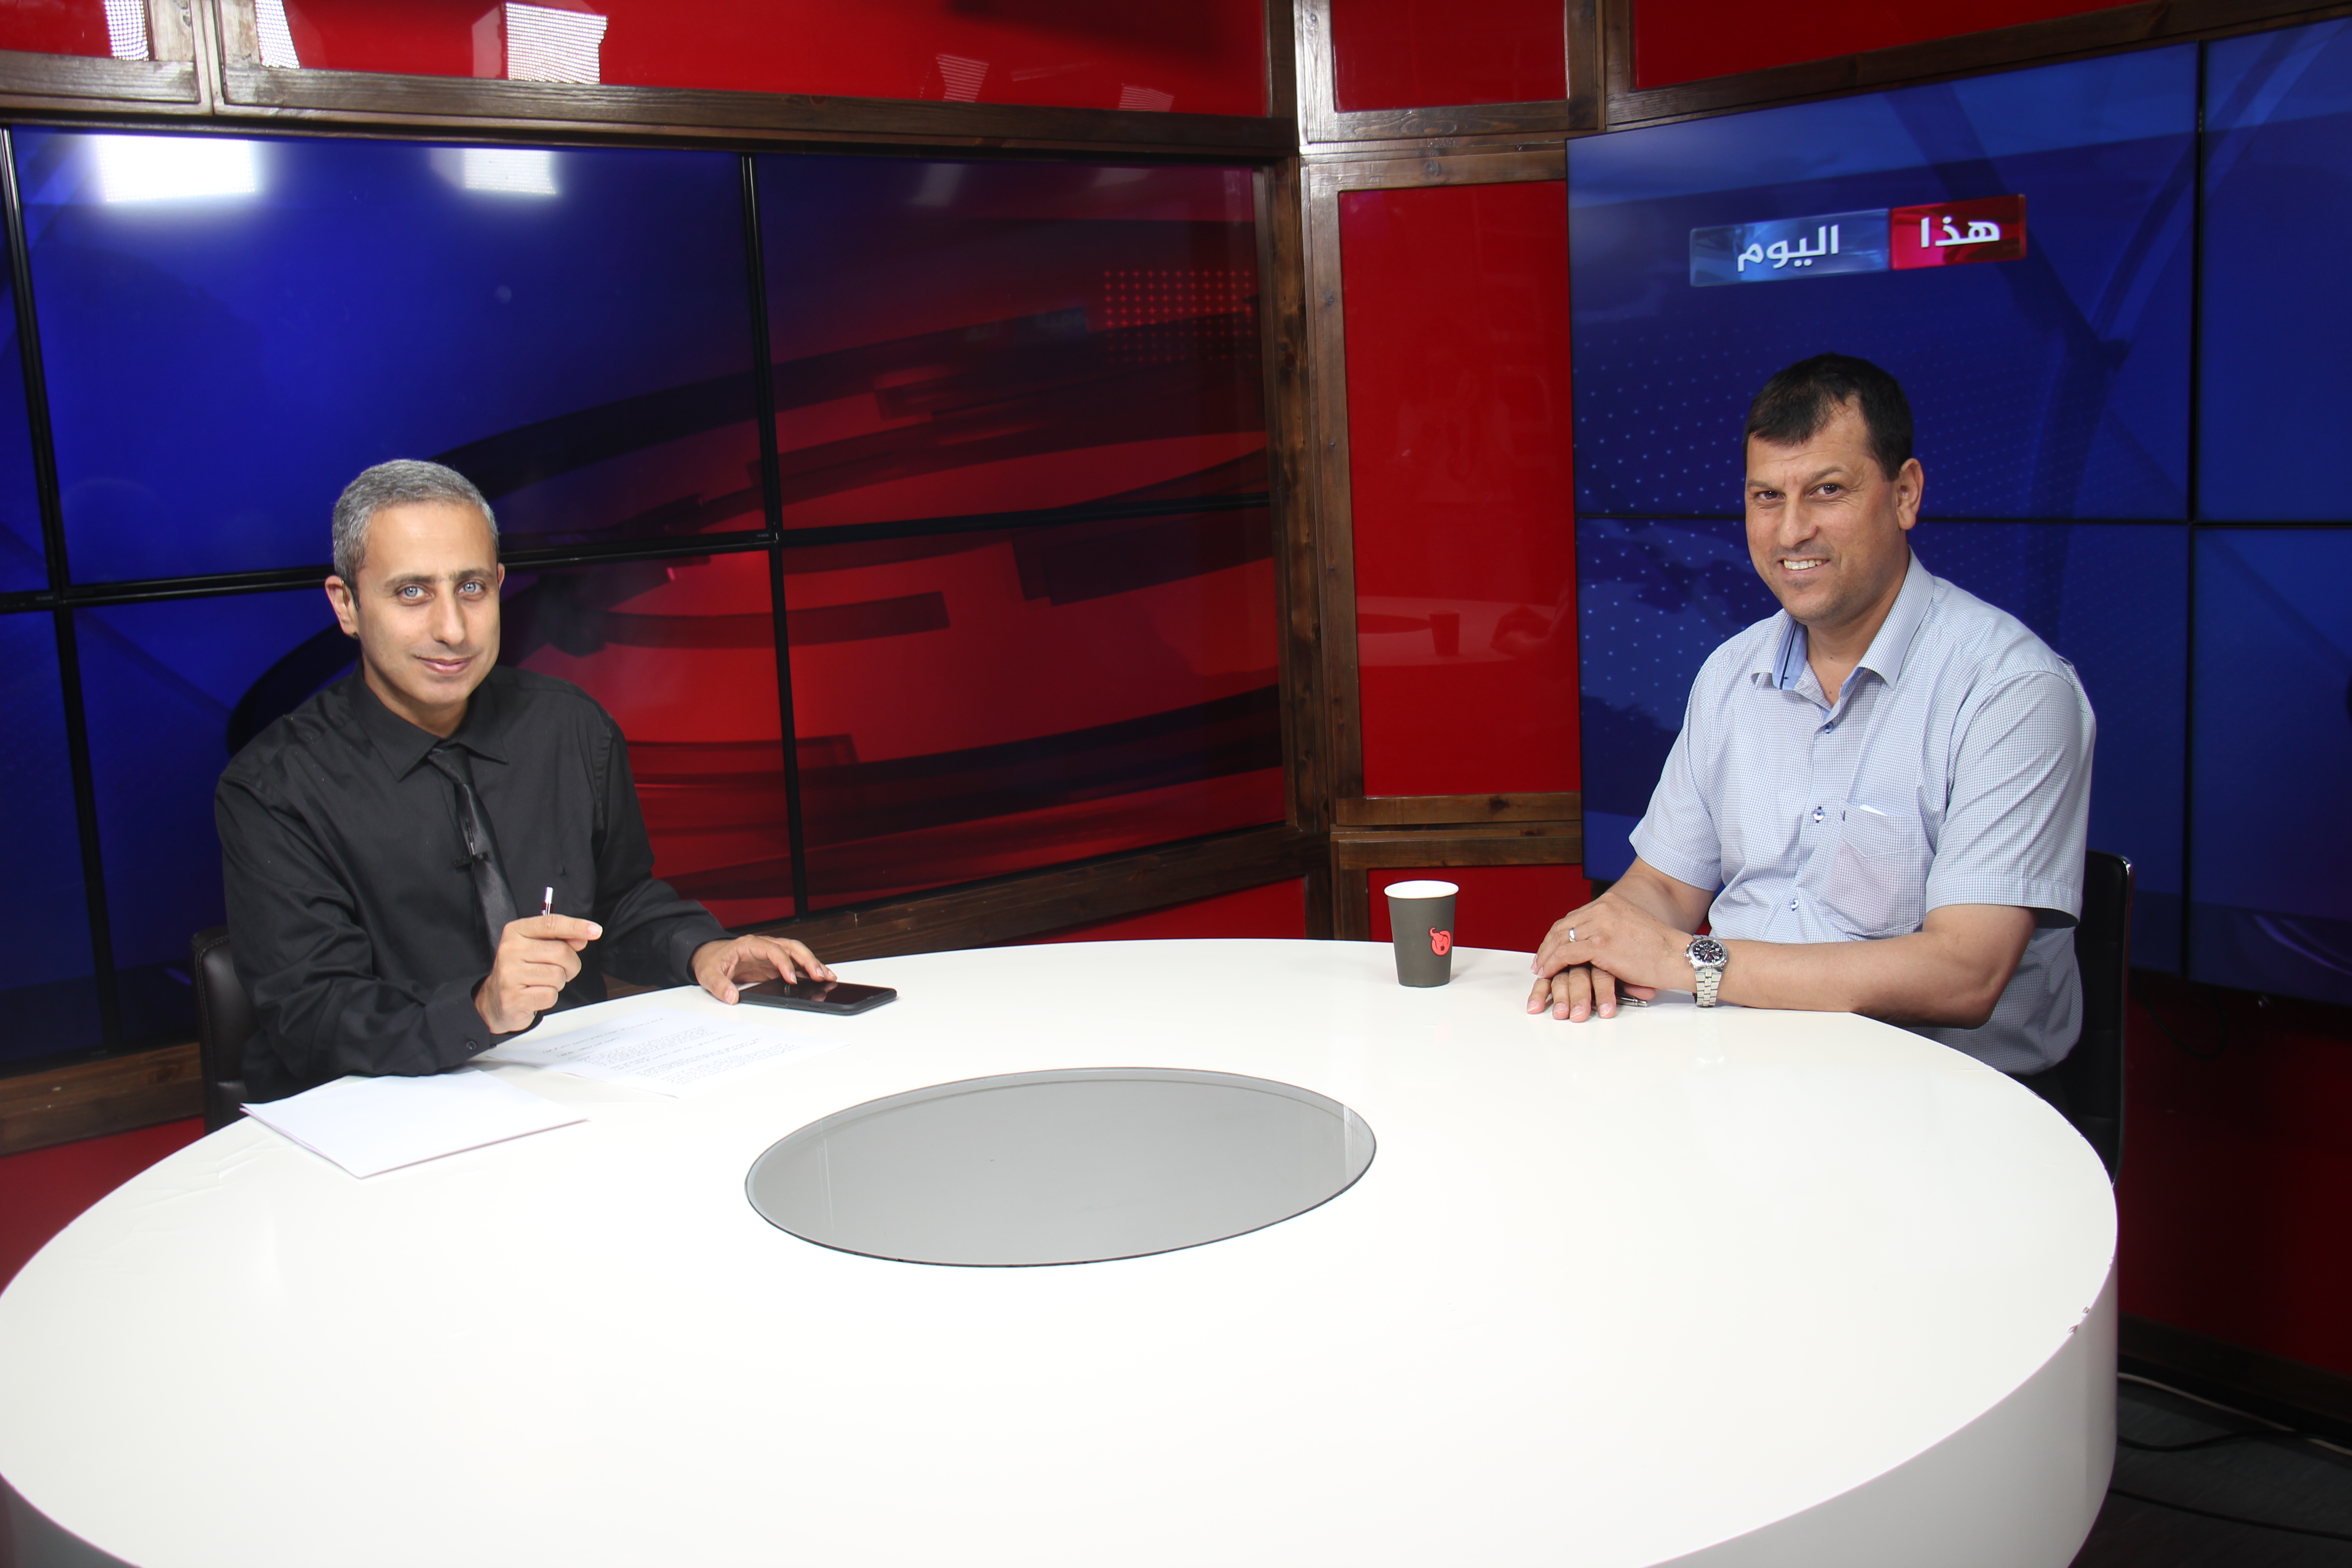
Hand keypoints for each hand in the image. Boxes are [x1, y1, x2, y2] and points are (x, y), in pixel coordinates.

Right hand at [477, 914, 601, 1034]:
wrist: (494, 999)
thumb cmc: (520, 970)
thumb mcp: (537, 947)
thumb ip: (560, 939)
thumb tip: (582, 937)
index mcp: (516, 931)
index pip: (551, 924)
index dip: (576, 926)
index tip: (595, 930)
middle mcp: (510, 949)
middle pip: (561, 952)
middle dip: (570, 964)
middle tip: (562, 970)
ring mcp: (509, 974)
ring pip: (558, 975)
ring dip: (558, 982)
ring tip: (543, 982)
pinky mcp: (513, 997)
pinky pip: (550, 995)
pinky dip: (549, 997)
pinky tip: (535, 994)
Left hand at [693, 934, 834, 1002]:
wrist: (709, 956)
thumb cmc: (711, 961)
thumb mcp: (708, 974)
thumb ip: (719, 985)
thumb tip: (731, 997)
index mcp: (749, 944)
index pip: (773, 950)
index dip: (784, 964)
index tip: (792, 979)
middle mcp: (764, 946)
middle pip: (792, 947)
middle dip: (808, 960)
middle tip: (820, 976)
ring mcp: (770, 954)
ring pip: (797, 953)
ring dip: (813, 963)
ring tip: (827, 976)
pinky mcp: (774, 964)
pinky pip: (795, 963)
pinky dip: (808, 969)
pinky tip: (819, 977)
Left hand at [1524, 896, 1682, 1021]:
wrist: (1679, 956)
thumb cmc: (1662, 950)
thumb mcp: (1633, 928)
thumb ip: (1612, 929)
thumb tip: (1595, 945)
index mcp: (1611, 902)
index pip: (1574, 917)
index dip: (1559, 934)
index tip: (1551, 947)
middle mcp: (1603, 909)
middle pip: (1563, 926)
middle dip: (1548, 945)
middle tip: (1540, 961)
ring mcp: (1600, 925)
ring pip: (1561, 939)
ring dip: (1547, 956)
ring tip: (1541, 970)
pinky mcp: (1599, 944)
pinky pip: (1566, 953)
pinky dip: (1553, 963)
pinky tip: (1548, 973)